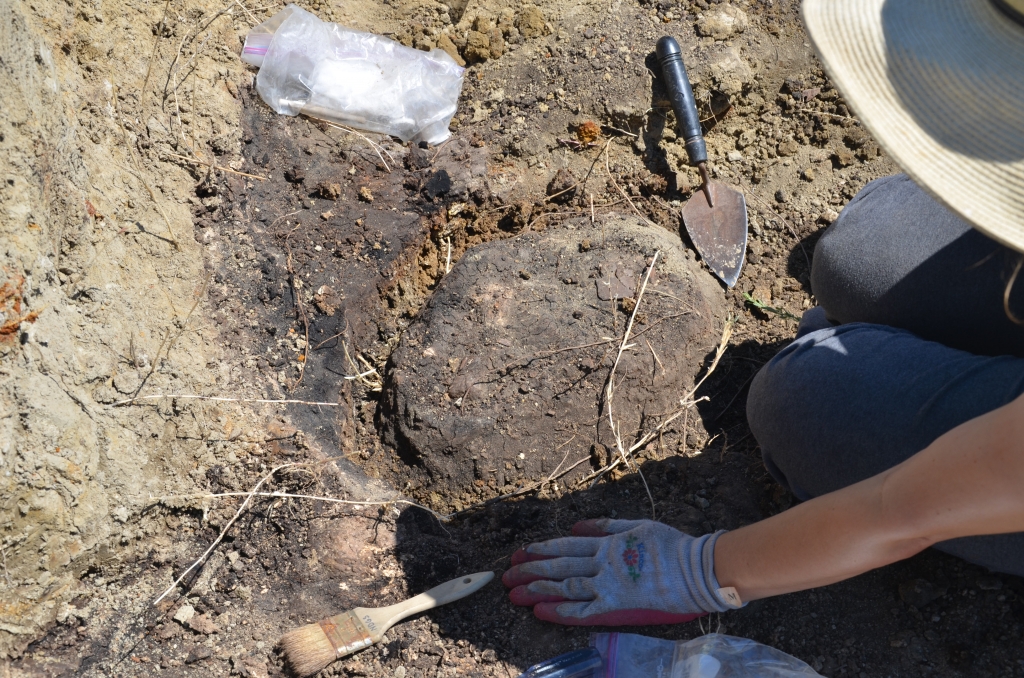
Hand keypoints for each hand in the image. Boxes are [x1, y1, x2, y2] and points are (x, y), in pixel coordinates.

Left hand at [502, 519, 740, 625]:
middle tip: (506, 575)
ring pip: (565, 585)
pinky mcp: (616, 605)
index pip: (566, 544)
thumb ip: (605, 526)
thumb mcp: (636, 525)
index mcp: (607, 542)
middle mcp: (602, 562)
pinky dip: (561, 611)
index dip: (541, 549)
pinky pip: (583, 610)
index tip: (521, 551)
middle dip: (530, 570)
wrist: (696, 569)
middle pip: (559, 565)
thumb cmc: (671, 545)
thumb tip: (577, 524)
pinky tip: (541, 612)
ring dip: (539, 588)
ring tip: (515, 592)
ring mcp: (608, 584)